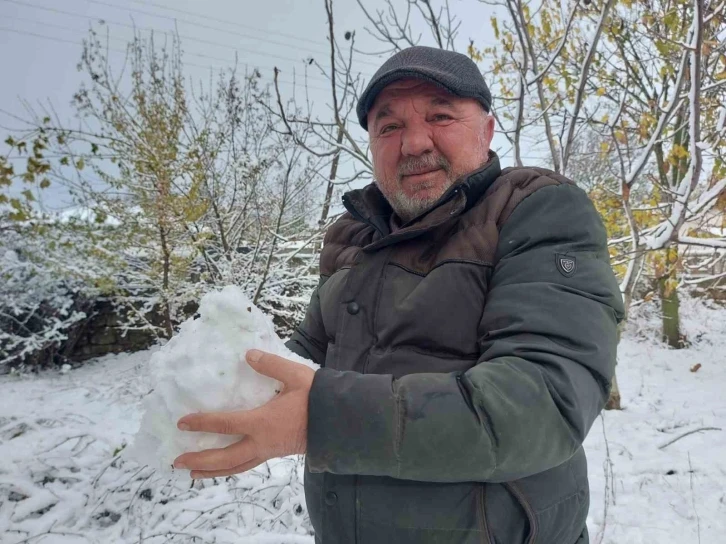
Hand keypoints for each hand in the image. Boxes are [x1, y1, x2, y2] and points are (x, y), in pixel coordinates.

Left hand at [173, 349, 314, 478]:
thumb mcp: (295, 376)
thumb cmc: (317, 398)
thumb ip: (271, 365)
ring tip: (193, 473)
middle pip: (223, 457)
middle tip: (176, 460)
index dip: (201, 423)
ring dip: (212, 471)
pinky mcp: (275, 453)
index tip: (181, 422)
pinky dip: (231, 468)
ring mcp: (268, 451)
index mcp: (262, 422)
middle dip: (199, 459)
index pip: (224, 424)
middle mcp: (261, 442)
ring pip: (235, 467)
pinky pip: (247, 465)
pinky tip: (224, 466)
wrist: (340, 422)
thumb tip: (248, 355)